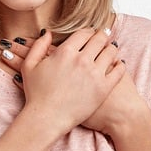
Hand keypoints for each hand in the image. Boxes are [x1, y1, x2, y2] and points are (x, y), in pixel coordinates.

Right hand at [1, 29, 125, 134]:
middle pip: (99, 39)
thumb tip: (47, 33)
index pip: (84, 33)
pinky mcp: (104, 88)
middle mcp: (82, 59)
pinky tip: (119, 64)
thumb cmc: (36, 94)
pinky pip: (119, 70)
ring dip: (112, 48)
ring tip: (111, 49)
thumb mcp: (29, 66)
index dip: (89, 31)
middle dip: (102, 35)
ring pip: (111, 52)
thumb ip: (38, 46)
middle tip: (105, 35)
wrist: (47, 118)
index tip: (91, 32)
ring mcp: (94, 74)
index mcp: (65, 52)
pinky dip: (120, 65)